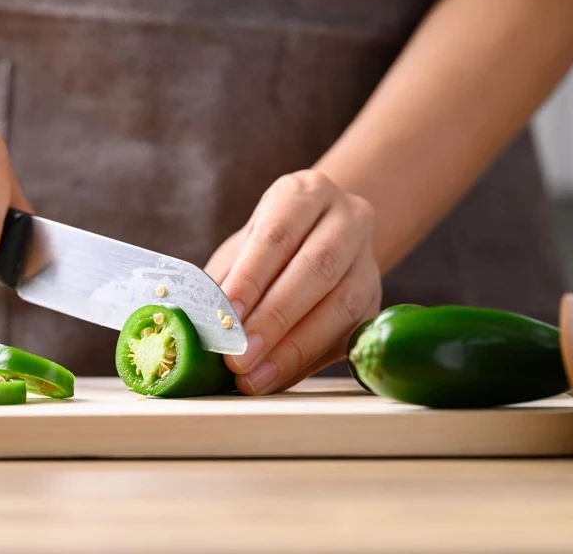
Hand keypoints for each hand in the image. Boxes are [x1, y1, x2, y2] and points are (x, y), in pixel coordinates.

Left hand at [205, 170, 380, 394]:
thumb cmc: (267, 247)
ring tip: (253, 377)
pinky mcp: (376, 301)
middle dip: (273, 319)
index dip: (251, 277)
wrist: (321, 239)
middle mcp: (347, 219)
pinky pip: (346, 335)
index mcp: (305, 194)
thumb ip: (224, 281)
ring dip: (292, 349)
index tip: (226, 316)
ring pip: (340, 306)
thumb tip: (196, 324)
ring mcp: (368, 260)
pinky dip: (307, 362)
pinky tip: (275, 378)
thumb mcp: (242, 249)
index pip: (278, 235)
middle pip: (316, 269)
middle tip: (238, 357)